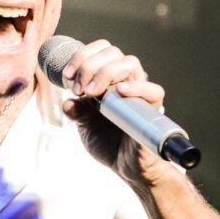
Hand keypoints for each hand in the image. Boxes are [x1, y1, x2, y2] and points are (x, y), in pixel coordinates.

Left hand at [60, 39, 174, 186]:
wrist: (126, 168)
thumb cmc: (107, 143)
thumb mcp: (84, 126)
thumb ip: (77, 112)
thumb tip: (68, 103)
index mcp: (108, 80)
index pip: (99, 50)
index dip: (81, 56)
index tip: (66, 76)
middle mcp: (125, 80)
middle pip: (112, 51)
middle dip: (89, 64)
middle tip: (78, 89)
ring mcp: (139, 93)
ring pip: (130, 63)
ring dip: (106, 72)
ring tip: (91, 92)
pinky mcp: (152, 110)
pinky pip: (153, 91)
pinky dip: (137, 87)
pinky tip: (119, 92)